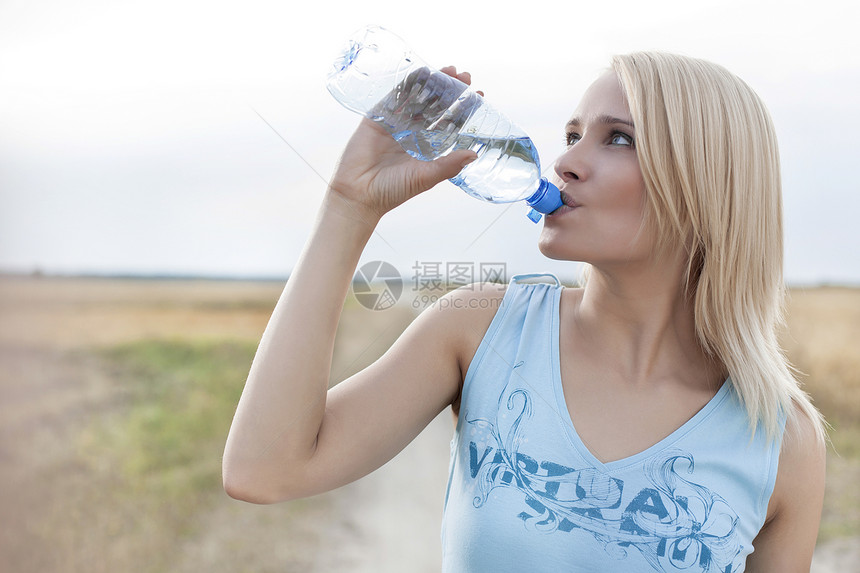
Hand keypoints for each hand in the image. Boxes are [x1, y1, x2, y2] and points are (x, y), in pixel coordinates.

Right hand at [326, 66, 479, 221]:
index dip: (463, 110)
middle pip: (435, 107)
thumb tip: (474, 155)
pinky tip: (421, 73)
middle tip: (465, 77)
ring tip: (448, 70)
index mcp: (426, 148)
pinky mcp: (378, 118)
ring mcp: (395, 124)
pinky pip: (394, 97)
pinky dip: (408, 84)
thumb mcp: (426, 177)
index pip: (449, 123)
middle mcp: (413, 134)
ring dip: (433, 84)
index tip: (479, 96)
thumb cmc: (392, 190)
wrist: (359, 194)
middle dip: (450, 91)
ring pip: (418, 98)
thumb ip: (448, 165)